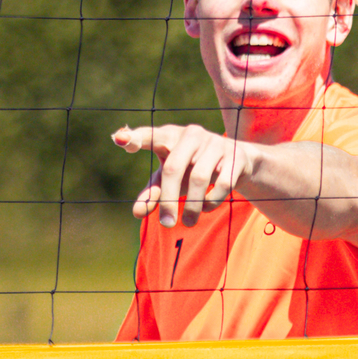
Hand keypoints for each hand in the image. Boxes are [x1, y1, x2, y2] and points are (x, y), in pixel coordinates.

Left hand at [113, 122, 249, 228]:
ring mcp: (215, 143)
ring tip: (188, 223)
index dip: (134, 137)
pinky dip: (212, 201)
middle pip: (173, 168)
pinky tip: (206, 207)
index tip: (119, 139)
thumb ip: (153, 193)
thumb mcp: (171, 179)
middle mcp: (191, 135)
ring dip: (192, 206)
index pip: (149, 135)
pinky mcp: (236, 155)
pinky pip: (222, 184)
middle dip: (168, 200)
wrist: (238, 161)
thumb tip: (137, 213)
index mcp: (169, 136)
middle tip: (166, 224)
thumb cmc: (193, 168)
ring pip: (200, 178)